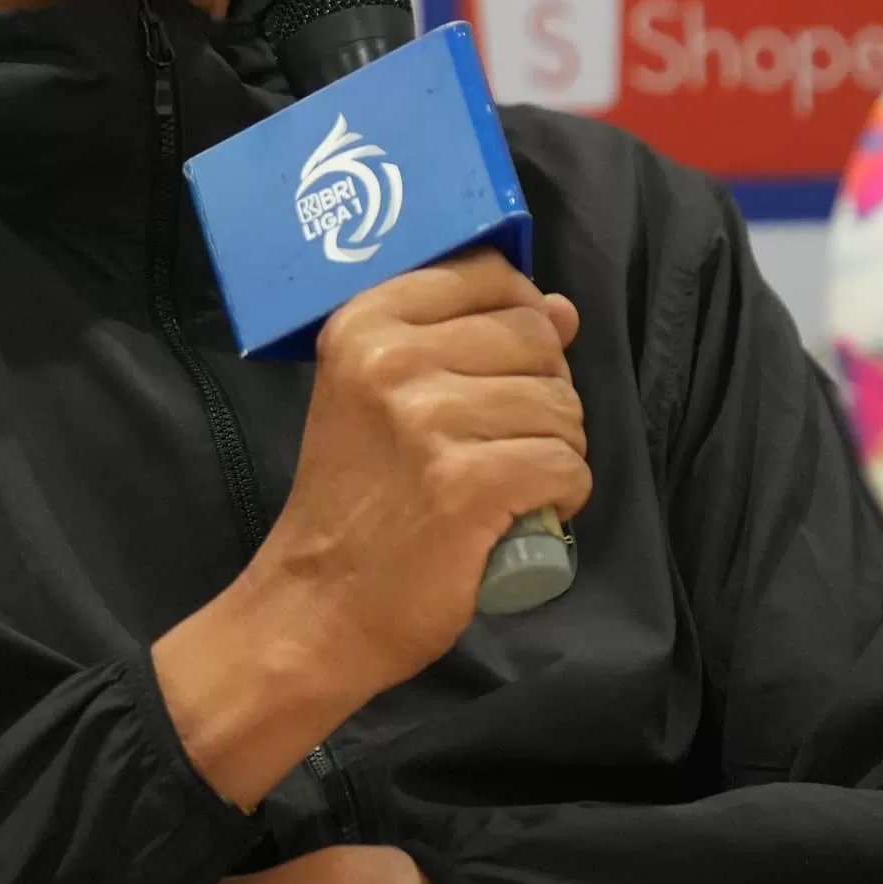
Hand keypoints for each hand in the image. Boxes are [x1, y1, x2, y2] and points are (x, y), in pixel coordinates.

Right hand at [153, 251, 587, 805]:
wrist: (315, 608)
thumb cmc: (355, 502)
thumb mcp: (382, 397)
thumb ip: (466, 340)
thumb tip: (561, 310)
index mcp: (365, 323)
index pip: (490, 275)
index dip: (521, 319)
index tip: (501, 370)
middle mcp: (392, 360)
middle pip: (537, 339)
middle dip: (543, 394)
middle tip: (502, 442)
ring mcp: (429, 421)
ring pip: (562, 405)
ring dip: (555, 451)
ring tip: (508, 482)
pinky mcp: (467, 483)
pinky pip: (567, 466)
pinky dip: (563, 496)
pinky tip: (523, 513)